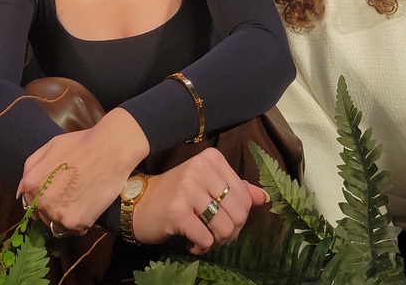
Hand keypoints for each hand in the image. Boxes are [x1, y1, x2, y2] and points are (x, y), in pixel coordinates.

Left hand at [17, 108, 149, 233]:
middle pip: (43, 216)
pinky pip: (76, 229)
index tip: (59, 190)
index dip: (45, 196)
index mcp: (31, 183)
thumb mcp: (50, 146)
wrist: (111, 148)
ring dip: (67, 216)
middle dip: (55, 207)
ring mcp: (57, 214)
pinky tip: (90, 205)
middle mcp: (41, 201)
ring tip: (82, 198)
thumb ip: (31, 166)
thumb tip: (21, 192)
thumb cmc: (81, 143)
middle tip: (72, 193)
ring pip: (58, 225)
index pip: (30, 202)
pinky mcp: (76, 223)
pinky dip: (82, 221)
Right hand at [132, 149, 268, 254]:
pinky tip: (191, 241)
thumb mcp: (208, 185)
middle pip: (239, 213)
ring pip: (225, 228)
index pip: (245, 196)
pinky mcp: (177, 211)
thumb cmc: (178, 194)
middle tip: (214, 233)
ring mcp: (188, 188)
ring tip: (203, 237)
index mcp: (212, 158)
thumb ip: (236, 189)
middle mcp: (200, 168)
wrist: (140, 203)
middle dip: (230, 232)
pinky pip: (206, 239)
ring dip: (216, 241)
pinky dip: (202, 246)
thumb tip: (264, 198)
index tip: (223, 218)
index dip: (240, 216)